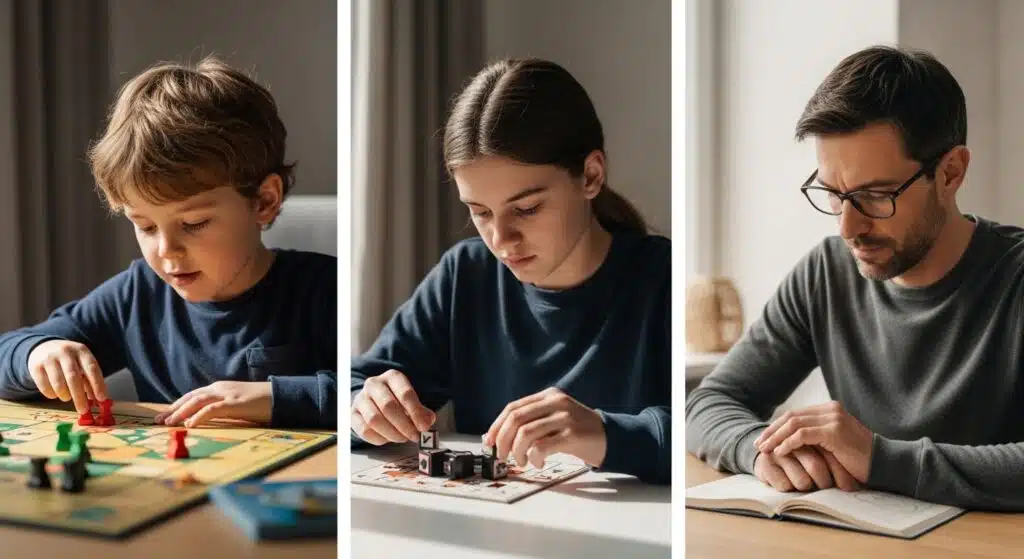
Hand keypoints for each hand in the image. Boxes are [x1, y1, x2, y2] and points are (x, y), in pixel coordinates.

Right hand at [27, 339, 108, 412]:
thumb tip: (97, 400)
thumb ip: (89, 380)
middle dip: (79, 396)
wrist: (43, 348)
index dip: (97, 384)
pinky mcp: (35, 366)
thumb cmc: (68, 360)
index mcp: (81, 350)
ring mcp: (49, 358)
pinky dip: (51, 394)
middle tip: (83, 410)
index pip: (92, 368)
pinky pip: (44, 386)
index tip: (101, 399)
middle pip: (73, 377)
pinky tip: (55, 394)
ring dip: (65, 395)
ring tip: (67, 398)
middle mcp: (65, 352)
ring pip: (58, 383)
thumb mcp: (82, 364)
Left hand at [154, 381, 271, 427]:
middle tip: (158, 420)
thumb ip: (220, 408)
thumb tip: (203, 420)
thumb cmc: (259, 403)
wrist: (280, 396)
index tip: (164, 416)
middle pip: (191, 397)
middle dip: (173, 409)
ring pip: (198, 401)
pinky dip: (199, 416)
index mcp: (219, 388)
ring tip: (169, 423)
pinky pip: (213, 409)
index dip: (177, 405)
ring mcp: (227, 394)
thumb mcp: (235, 404)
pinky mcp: (235, 403)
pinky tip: (190, 424)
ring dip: (181, 412)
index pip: (192, 395)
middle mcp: (220, 388)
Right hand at [351, 369, 435, 444]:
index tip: (423, 427)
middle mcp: (374, 384)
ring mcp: (361, 398)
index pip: (405, 393)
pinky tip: (388, 439)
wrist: (373, 401)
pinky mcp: (352, 414)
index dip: (416, 412)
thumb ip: (422, 412)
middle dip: (404, 425)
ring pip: (374, 419)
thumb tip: (427, 421)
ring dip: (392, 433)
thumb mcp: (411, 402)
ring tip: (402, 438)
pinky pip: (364, 430)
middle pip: (388, 406)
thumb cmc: (396, 401)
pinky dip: (379, 438)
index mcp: (392, 377)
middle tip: (414, 436)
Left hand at [483, 387, 605, 468]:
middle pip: (516, 419)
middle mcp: (556, 402)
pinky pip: (542, 446)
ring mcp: (565, 417)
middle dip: (503, 440)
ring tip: (522, 461)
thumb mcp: (555, 417)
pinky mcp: (573, 435)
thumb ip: (532, 421)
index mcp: (548, 396)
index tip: (489, 442)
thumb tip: (498, 438)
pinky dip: (534, 457)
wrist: (610, 436)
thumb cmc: (577, 431)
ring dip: (518, 452)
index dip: (497, 426)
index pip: (513, 407)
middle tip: (501, 456)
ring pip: (526, 433)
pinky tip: (538, 463)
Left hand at [754, 401, 874, 482]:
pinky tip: (779, 453)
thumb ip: (817, 437)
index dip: (776, 427)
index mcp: (829, 410)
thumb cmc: (859, 459)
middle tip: (757, 445)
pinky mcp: (834, 431)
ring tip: (764, 450)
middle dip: (771, 431)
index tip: (763, 440)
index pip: (795, 415)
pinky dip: (788, 443)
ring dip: (775, 438)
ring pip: (794, 424)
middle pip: (791, 417)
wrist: (885, 463)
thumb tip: (789, 442)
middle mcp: (830, 410)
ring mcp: (833, 418)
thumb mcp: (834, 444)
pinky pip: (803, 435)